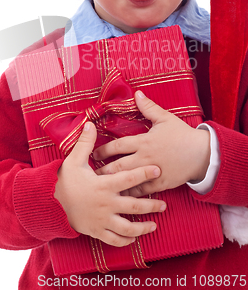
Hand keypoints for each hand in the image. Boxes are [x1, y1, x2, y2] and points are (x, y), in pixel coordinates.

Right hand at [54, 121, 166, 246]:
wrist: (49, 204)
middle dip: (151, 205)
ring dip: (143, 228)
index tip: (157, 169)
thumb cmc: (64, 181)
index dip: (145, 173)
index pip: (129, 178)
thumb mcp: (74, 160)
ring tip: (154, 225)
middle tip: (163, 205)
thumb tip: (90, 123)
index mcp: (103, 185)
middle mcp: (106, 204)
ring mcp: (102, 220)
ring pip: (127, 227)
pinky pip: (114, 239)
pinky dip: (125, 240)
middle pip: (134, 206)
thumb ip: (85, 143)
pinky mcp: (96, 231)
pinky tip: (133, 238)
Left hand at [94, 91, 210, 195]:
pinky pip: (142, 190)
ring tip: (100, 186)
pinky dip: (131, 194)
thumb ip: (149, 108)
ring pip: (128, 180)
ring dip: (113, 183)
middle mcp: (145, 158)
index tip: (93, 153)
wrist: (202, 154)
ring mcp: (152, 172)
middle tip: (91, 173)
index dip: (104, 149)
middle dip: (103, 169)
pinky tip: (121, 197)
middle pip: (118, 165)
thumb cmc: (182, 135)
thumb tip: (137, 94)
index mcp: (144, 141)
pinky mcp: (160, 183)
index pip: (118, 145)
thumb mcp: (165, 118)